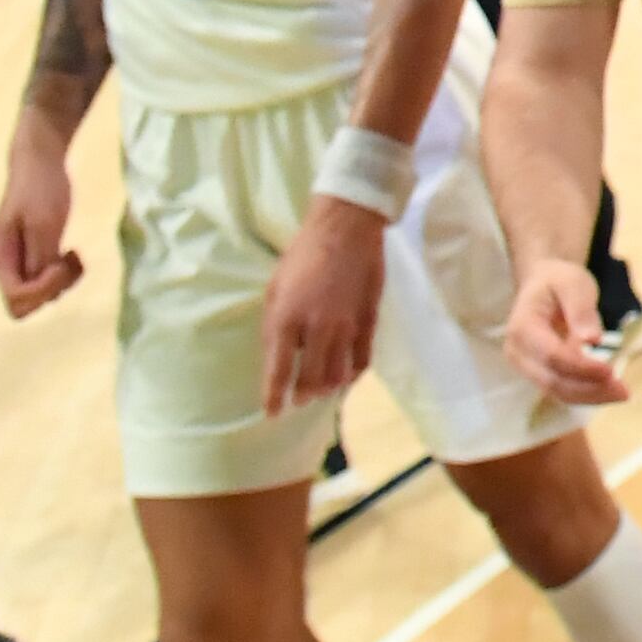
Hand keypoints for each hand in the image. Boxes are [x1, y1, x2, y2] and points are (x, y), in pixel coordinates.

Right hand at [0, 140, 84, 316]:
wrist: (41, 162)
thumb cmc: (41, 187)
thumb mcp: (43, 220)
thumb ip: (38, 255)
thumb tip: (37, 284)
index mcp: (0, 258)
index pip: (16, 298)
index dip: (42, 290)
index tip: (60, 264)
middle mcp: (6, 266)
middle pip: (26, 304)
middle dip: (53, 288)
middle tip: (69, 260)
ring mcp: (20, 263)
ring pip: (40, 295)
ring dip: (63, 282)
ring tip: (75, 256)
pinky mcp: (36, 257)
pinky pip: (48, 282)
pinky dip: (65, 275)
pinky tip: (73, 254)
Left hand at [261, 196, 387, 412]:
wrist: (345, 228)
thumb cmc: (302, 255)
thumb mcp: (274, 288)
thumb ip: (274, 325)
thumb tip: (277, 356)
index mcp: (286, 320)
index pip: (278, 372)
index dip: (274, 397)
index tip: (273, 412)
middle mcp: (316, 329)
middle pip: (310, 381)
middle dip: (302, 395)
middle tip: (299, 399)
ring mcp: (345, 327)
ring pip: (336, 375)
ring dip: (326, 387)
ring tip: (321, 389)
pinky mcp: (368, 321)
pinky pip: (362, 360)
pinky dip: (353, 374)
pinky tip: (346, 374)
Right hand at [501, 257, 630, 407]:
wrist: (542, 284)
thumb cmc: (558, 280)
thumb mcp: (574, 282)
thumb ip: (581, 310)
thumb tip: (592, 340)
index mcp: (522, 327)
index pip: (552, 356)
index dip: (582, 368)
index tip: (611, 371)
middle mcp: (518, 353)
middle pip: (552, 381)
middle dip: (589, 390)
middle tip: (624, 391)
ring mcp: (525, 367)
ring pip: (557, 392)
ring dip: (590, 397)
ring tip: (622, 393)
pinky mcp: (538, 374)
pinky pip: (561, 390)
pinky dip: (586, 393)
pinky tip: (609, 390)